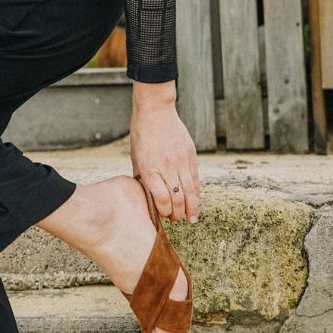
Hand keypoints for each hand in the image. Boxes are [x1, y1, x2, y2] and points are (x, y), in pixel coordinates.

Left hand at [129, 84, 199, 222]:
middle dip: (178, 213)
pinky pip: (194, 177)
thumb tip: (147, 195)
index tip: (164, 217)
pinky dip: (196, 190)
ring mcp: (180, 160)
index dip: (165, 211)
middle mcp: (166, 166)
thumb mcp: (136, 158)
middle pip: (177, 197)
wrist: (156, 111)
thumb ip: (142, 177)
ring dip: (192, 206)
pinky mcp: (190, 154)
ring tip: (193, 218)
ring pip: (189, 190)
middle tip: (178, 221)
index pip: (162, 198)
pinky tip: (195, 199)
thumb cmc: (141, 135)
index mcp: (150, 169)